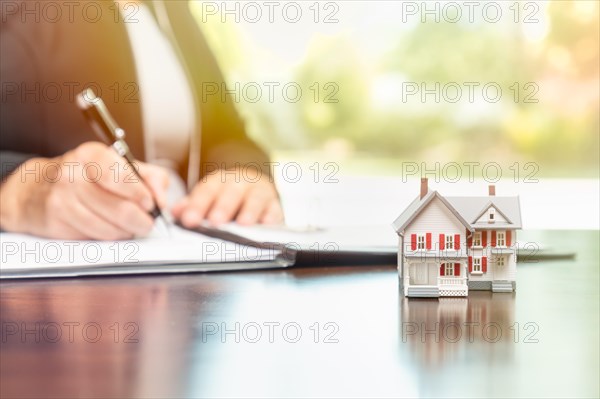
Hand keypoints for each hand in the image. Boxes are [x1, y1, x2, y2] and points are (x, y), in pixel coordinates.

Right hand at [0, 142, 168, 239]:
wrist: (36, 189)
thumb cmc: (84, 176)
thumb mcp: (118, 164)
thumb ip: (149, 176)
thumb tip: (161, 198)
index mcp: (91, 155)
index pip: (122, 177)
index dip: (141, 194)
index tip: (151, 203)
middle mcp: (73, 175)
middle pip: (121, 209)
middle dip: (142, 221)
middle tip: (147, 222)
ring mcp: (62, 200)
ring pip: (110, 228)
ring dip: (126, 231)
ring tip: (128, 225)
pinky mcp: (56, 223)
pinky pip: (94, 238)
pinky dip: (108, 237)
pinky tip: (109, 228)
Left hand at [171, 167, 282, 226]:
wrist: (255, 186)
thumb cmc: (227, 196)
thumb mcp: (208, 197)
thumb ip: (192, 205)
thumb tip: (176, 212)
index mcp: (219, 181)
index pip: (206, 191)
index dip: (197, 205)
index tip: (189, 220)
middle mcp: (240, 183)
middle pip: (231, 192)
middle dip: (223, 207)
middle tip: (215, 221)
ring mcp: (259, 192)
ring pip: (254, 199)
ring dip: (249, 211)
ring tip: (243, 223)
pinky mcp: (274, 205)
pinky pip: (274, 209)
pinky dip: (271, 216)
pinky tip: (266, 223)